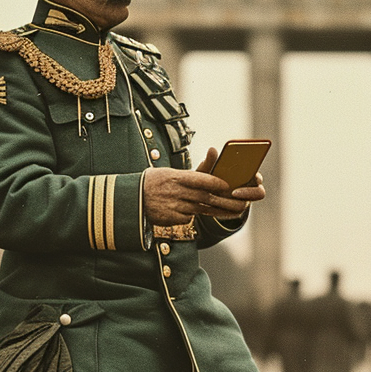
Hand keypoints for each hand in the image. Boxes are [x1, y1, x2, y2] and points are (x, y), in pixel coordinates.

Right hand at [142, 147, 265, 224]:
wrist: (130, 200)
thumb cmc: (154, 182)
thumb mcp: (170, 172)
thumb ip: (195, 170)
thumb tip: (214, 151)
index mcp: (176, 177)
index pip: (200, 180)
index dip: (215, 183)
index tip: (228, 186)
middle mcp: (175, 192)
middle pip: (204, 197)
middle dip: (223, 201)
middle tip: (240, 203)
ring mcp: (173, 207)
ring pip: (199, 209)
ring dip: (215, 210)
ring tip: (231, 210)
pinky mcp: (171, 219)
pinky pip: (188, 218)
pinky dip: (191, 215)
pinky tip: (188, 211)